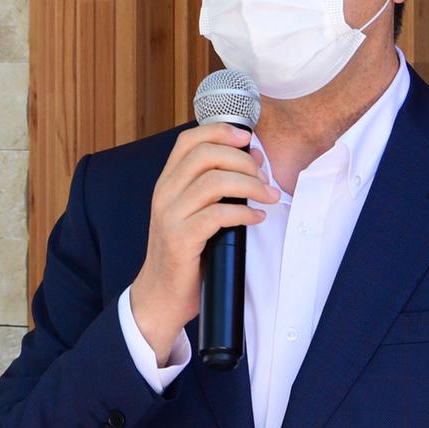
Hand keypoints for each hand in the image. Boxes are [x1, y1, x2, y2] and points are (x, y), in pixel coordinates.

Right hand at [130, 125, 279, 364]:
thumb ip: (219, 185)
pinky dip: (244, 213)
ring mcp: (170, 216)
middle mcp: (165, 193)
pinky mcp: (180, 239)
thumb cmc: (185, 253)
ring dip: (249, 185)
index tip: (247, 137)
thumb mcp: (197, 212)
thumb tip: (254, 157)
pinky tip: (257, 219)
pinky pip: (218, 215)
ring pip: (214, 182)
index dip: (220, 131)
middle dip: (242, 160)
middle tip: (264, 177)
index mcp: (167, 182)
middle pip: (206, 154)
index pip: (189, 140)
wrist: (160, 296)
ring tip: (268, 196)